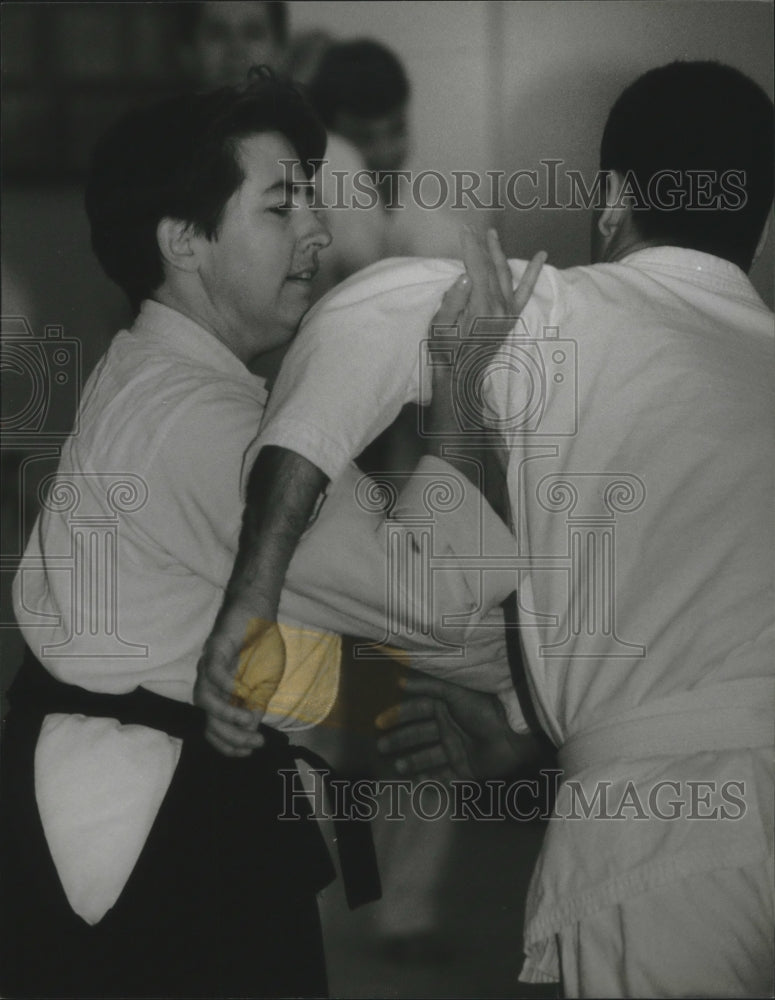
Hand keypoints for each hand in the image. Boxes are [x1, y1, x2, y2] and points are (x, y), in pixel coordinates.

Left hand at [194, 613, 285, 756]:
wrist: (258, 609)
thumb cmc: (261, 644)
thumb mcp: (265, 681)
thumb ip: (256, 703)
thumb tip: (250, 729)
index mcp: (221, 694)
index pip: (214, 728)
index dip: (227, 744)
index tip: (248, 753)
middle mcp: (209, 684)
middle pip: (207, 718)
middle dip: (230, 735)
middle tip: (254, 742)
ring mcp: (208, 667)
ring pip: (204, 698)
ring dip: (224, 713)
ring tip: (247, 720)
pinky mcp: (214, 649)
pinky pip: (212, 671)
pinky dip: (225, 684)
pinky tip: (241, 690)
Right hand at [375, 670, 527, 781]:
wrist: (512, 733)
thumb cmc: (483, 708)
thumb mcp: (454, 693)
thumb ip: (427, 687)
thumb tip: (400, 682)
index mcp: (445, 708)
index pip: (415, 711)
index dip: (397, 716)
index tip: (379, 724)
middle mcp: (448, 729)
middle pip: (418, 735)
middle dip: (400, 741)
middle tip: (381, 748)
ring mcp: (456, 750)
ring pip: (428, 757)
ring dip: (412, 761)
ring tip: (397, 767)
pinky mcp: (466, 769)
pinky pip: (444, 776)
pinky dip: (431, 779)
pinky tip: (417, 781)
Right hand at [427, 229, 545, 437]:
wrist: (463, 377)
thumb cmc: (446, 354)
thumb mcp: (441, 328)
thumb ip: (453, 301)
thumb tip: (465, 277)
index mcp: (482, 308)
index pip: (476, 268)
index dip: (469, 248)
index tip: (463, 230)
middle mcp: (500, 307)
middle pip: (491, 268)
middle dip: (481, 246)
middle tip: (471, 228)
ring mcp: (508, 311)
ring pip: (505, 274)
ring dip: (498, 252)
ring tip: (492, 235)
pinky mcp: (511, 316)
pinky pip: (525, 290)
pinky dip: (532, 272)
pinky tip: (541, 256)